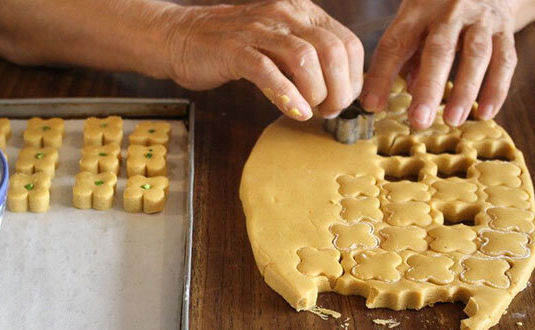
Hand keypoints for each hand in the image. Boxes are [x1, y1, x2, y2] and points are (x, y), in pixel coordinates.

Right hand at [165, 1, 363, 119]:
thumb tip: (337, 92)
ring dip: (316, 92)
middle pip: (332, 51)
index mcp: (301, 13)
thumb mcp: (278, 46)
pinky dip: (287, 95)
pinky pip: (268, 71)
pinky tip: (295, 112)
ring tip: (312, 110)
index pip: (346, 42)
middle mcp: (284, 15)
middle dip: (339, 89)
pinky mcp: (234, 49)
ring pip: (305, 59)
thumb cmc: (232, 48)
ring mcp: (258, 30)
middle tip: (331, 111)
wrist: (182, 38)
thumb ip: (306, 62)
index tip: (344, 100)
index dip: (353, 77)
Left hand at [362, 0, 522, 128]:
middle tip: (419, 120)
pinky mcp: (504, 30)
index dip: (381, 76)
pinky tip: (486, 113)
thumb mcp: (415, 25)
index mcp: (417, 13)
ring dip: (464, 91)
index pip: (394, 45)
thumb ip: (406, 59)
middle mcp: (449, 13)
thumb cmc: (439, 13)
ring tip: (452, 120)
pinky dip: (496, 88)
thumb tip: (399, 96)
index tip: (371, 106)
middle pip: (438, 50)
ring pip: (475, 55)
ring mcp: (480, 20)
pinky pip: (504, 60)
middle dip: (428, 88)